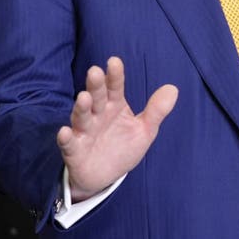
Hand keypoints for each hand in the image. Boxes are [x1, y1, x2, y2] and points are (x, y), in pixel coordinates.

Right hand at [56, 56, 177, 200]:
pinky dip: (66, 138)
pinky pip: (69, 143)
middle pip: (97, 97)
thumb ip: (156, 111)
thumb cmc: (123, 147)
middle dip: (95, 86)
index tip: (114, 61)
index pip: (115, 87)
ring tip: (84, 98)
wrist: (105, 177)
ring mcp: (84, 132)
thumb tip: (173, 88)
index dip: (115, 75)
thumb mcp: (144, 130)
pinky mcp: (74, 151)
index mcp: (114, 106)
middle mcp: (97, 115)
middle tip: (95, 72)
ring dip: (81, 107)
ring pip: (81, 117)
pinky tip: (65, 132)